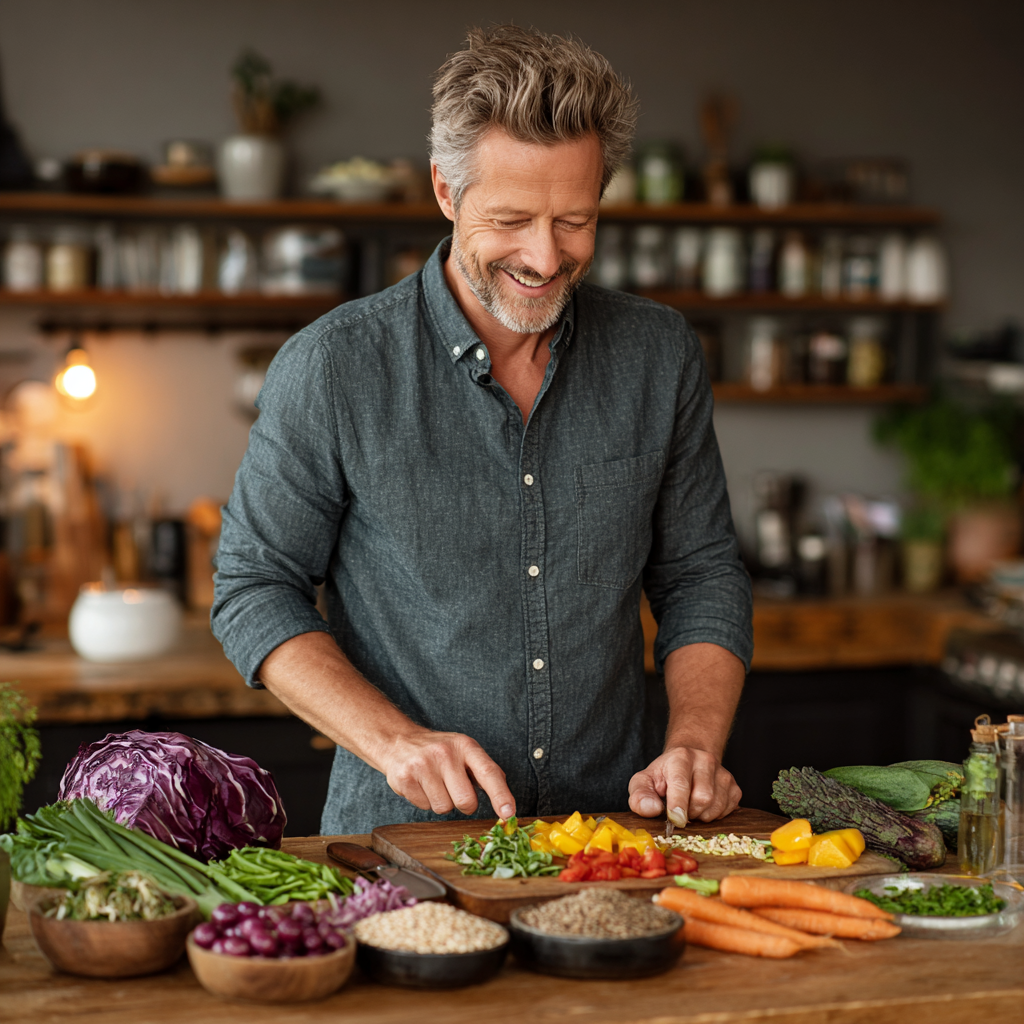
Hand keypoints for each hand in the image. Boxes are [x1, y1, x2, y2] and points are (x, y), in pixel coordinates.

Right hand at [381, 728, 515, 819]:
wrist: (399, 741)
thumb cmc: (439, 751)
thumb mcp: (464, 751)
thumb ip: (484, 771)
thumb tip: (506, 801)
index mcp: (465, 745)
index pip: (488, 772)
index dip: (501, 795)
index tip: (509, 813)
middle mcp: (445, 753)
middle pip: (466, 800)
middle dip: (465, 804)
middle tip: (455, 790)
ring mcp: (423, 765)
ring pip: (444, 808)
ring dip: (442, 802)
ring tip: (435, 784)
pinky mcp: (405, 778)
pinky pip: (424, 808)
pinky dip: (425, 802)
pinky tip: (421, 785)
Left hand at [628, 746, 740, 822]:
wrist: (688, 760)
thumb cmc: (664, 775)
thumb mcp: (644, 781)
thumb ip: (640, 796)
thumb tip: (651, 810)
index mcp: (680, 757)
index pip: (681, 784)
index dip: (678, 805)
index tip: (675, 820)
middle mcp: (705, 760)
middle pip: (703, 798)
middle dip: (689, 813)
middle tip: (680, 811)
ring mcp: (722, 773)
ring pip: (717, 807)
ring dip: (701, 816)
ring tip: (691, 807)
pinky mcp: (734, 787)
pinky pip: (728, 811)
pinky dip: (714, 816)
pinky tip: (704, 807)